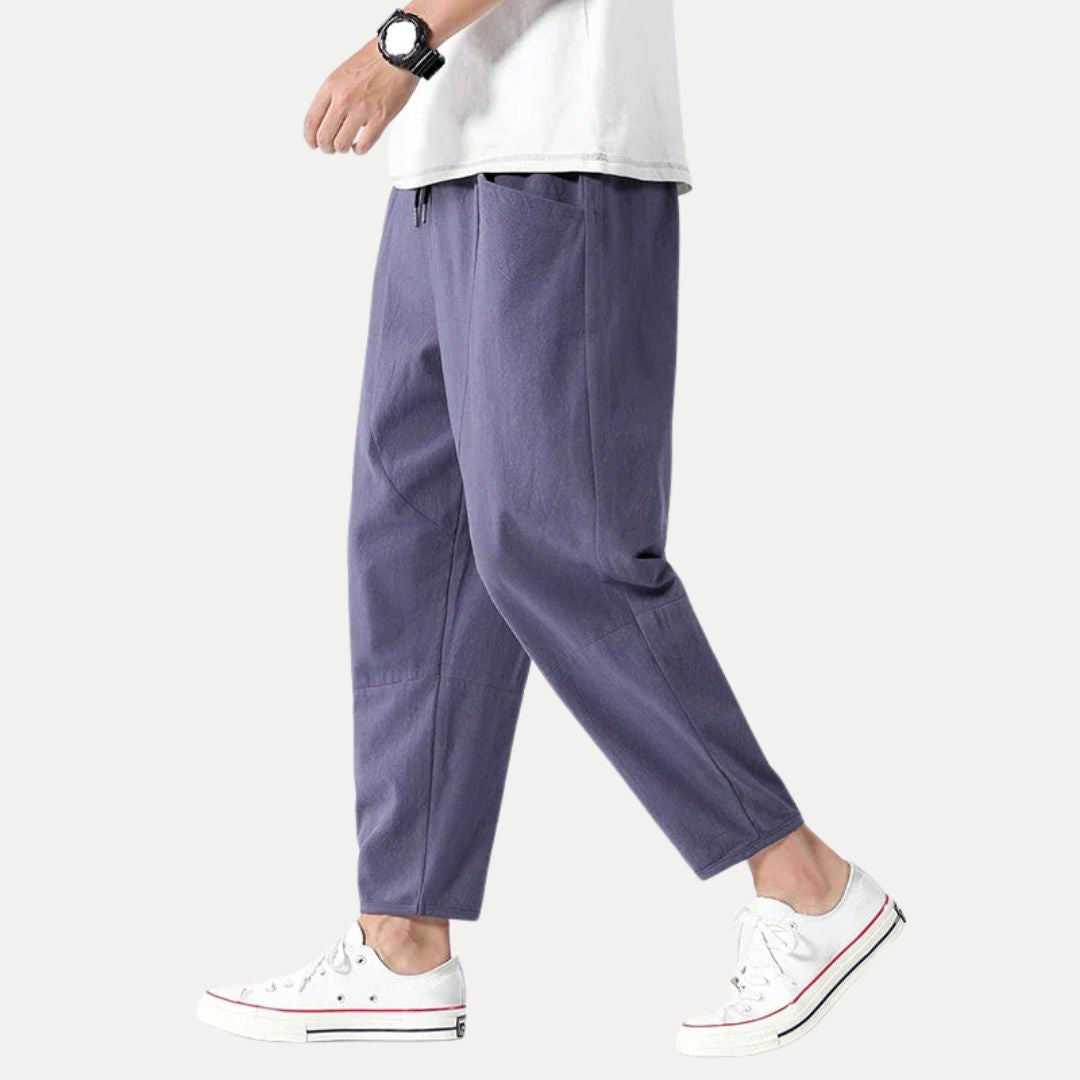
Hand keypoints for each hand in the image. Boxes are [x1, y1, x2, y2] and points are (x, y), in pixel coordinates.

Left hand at [304, 39, 417, 154]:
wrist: (397, 55)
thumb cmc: (373, 61)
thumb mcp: (342, 74)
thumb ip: (332, 95)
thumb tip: (327, 117)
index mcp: (331, 87)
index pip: (311, 120)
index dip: (310, 137)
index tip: (313, 143)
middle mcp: (343, 99)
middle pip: (324, 136)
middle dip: (326, 147)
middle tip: (330, 148)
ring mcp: (361, 110)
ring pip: (342, 144)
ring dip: (342, 149)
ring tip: (347, 145)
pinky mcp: (380, 119)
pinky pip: (364, 145)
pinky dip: (360, 150)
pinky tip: (360, 145)